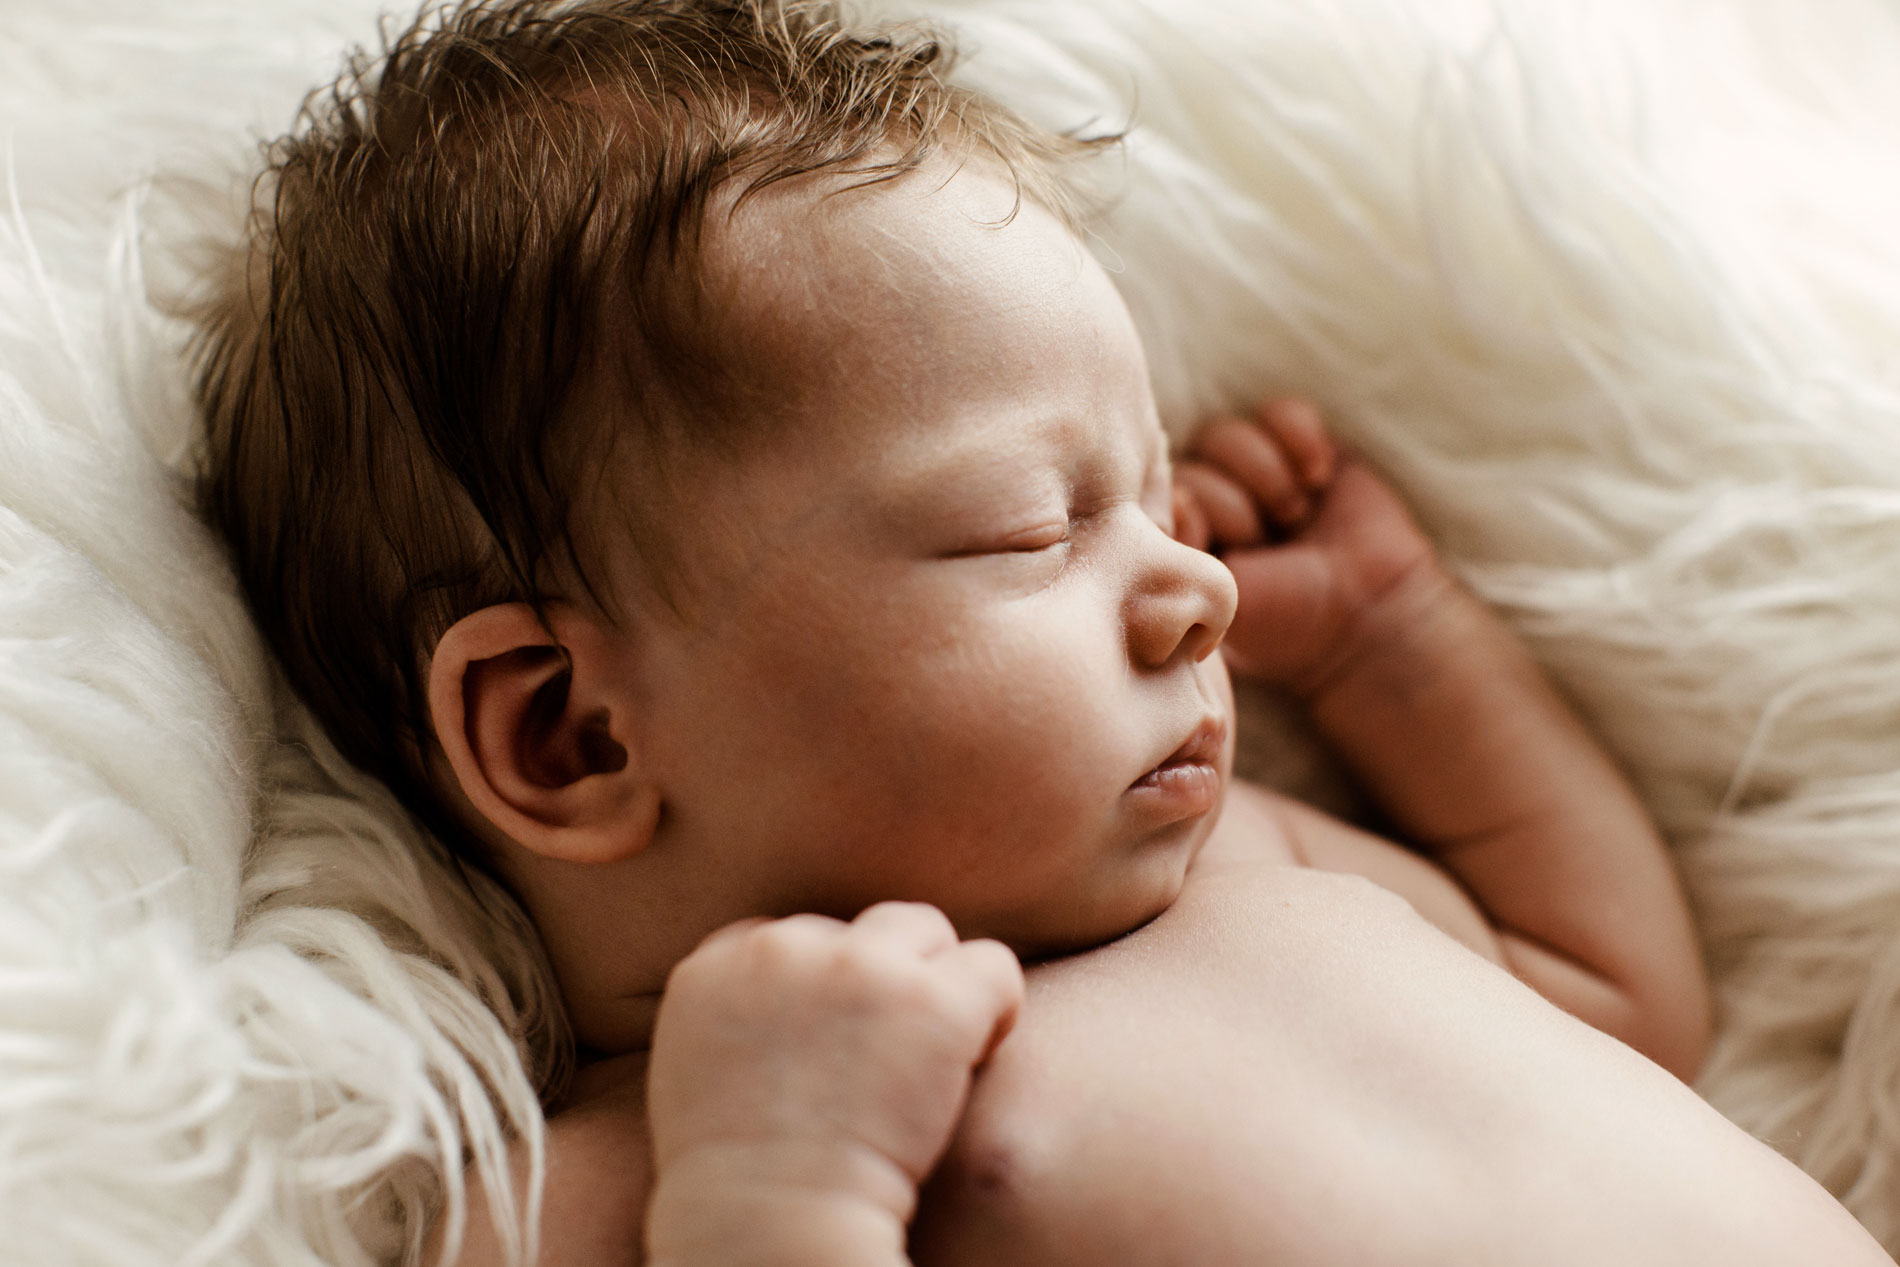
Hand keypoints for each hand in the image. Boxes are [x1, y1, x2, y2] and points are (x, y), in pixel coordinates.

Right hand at [644, 903, 1022, 1261]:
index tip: (832, 1052)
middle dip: (878, 983)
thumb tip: (790, 1005)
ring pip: (925, 930)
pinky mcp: (933, 1000)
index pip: (788, 937)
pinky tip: (979, 1054)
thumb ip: (737, 1016)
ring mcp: (861, 968)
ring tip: (936, 1052)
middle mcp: (786, 949)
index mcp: (716, 964)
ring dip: (935, 982)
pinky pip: (993, 966)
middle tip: (887, 1060)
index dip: (822, 992)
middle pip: (857, 931)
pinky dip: (997, 1006)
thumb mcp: (693, 1075)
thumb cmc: (735, 1184)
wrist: (769, 1226)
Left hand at [1172, 399, 1436, 692]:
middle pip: (1189, 459)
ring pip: (1228, 433)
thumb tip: (1176, 492)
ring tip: (1295, 515)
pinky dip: (1299, 440)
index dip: (1192, 507)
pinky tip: (1319, 477)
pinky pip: (1280, 414)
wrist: (1366, 614)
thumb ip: (1185, 549)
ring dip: (1266, 476)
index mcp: (1183, 534)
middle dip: (1233, 503)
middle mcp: (1212, 497)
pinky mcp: (1301, 447)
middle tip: (1266, 538)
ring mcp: (1254, 470)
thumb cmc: (1286, 619)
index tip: (1228, 545)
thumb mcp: (1220, 600)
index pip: (1159, 489)